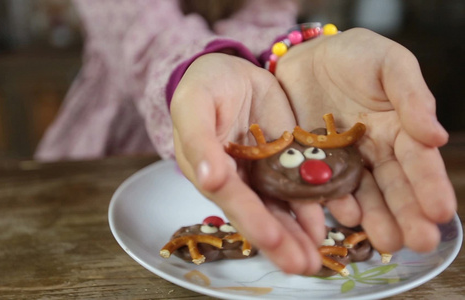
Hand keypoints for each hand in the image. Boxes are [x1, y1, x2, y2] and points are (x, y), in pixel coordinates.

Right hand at [170, 53, 323, 273]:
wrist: (229, 69)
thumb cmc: (203, 86)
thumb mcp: (193, 106)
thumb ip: (198, 141)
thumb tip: (208, 180)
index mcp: (210, 169)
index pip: (233, 200)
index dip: (252, 220)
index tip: (273, 240)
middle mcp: (238, 179)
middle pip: (260, 213)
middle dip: (281, 241)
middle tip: (304, 265)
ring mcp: (263, 170)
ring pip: (282, 206)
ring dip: (300, 233)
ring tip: (319, 257)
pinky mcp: (285, 157)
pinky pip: (301, 182)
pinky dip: (315, 202)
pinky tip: (329, 220)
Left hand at [274, 28, 455, 252]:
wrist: (306, 56)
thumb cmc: (355, 56)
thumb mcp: (390, 64)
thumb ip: (412, 96)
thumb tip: (437, 136)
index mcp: (400, 129)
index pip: (418, 161)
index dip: (430, 186)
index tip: (441, 212)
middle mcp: (375, 151)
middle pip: (394, 186)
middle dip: (407, 214)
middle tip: (418, 242)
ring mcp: (344, 160)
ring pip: (363, 193)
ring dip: (375, 218)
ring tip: (385, 242)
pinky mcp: (313, 161)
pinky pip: (324, 184)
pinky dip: (333, 200)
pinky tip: (343, 216)